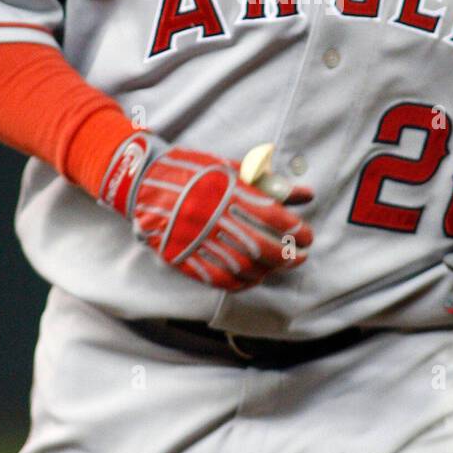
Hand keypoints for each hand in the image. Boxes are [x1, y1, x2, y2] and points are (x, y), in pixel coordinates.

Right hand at [101, 133, 313, 290]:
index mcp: (226, 192)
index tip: (307, 236)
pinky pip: (218, 278)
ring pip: (242, 266)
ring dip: (268, 270)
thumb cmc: (194, 171)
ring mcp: (197, 240)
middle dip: (287, 255)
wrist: (145, 181)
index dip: (295, 230)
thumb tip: (306, 194)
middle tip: (301, 256)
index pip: (271, 217)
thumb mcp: (232, 169)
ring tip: (279, 266)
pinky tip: (253, 278)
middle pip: (260, 246)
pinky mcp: (183, 257)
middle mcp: (213, 218)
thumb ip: (270, 185)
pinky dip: (241, 282)